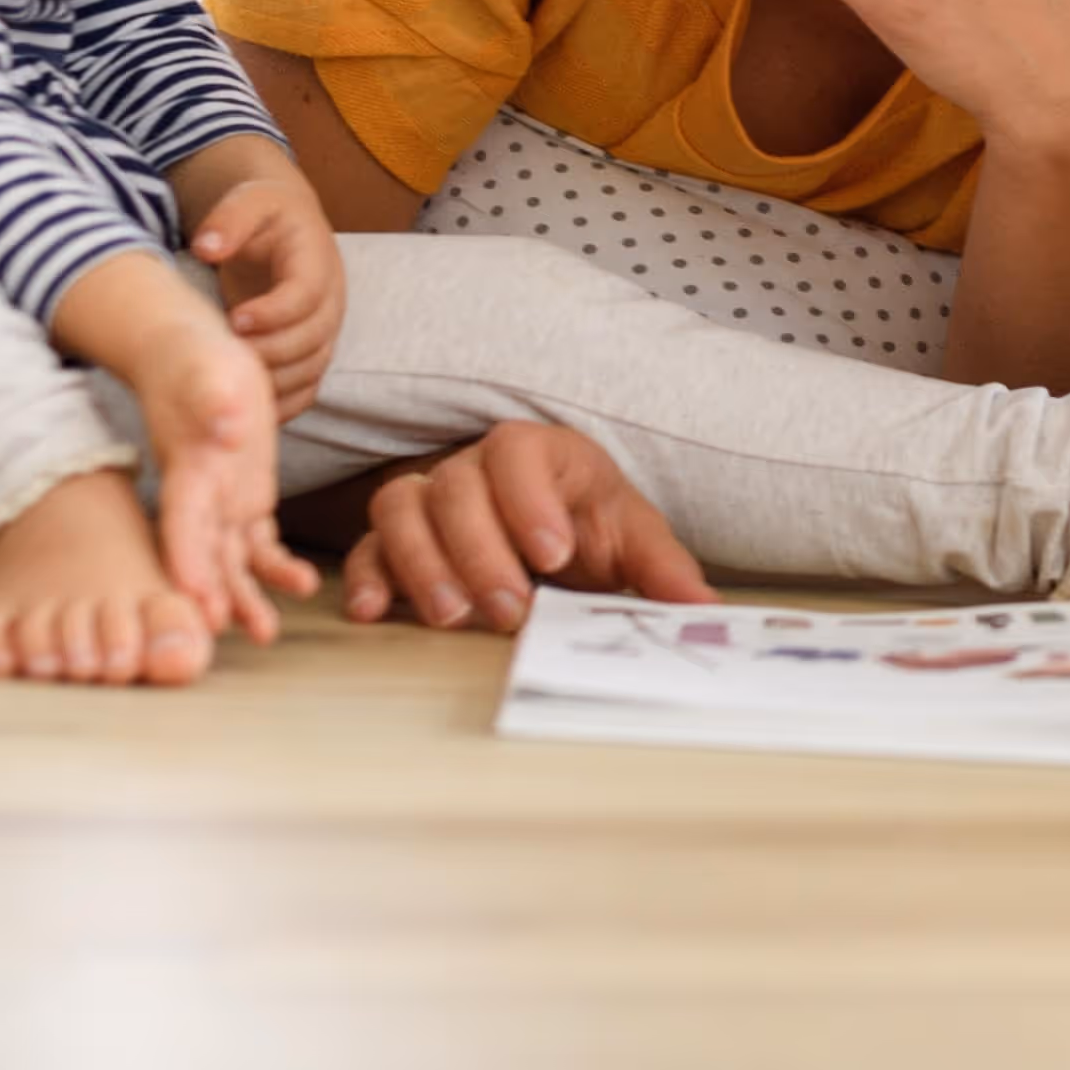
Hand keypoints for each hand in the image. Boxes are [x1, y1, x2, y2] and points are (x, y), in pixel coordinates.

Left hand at [190, 159, 347, 418]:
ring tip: (232, 383)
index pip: (306, 295)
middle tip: (227, 357)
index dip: (274, 313)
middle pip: (313, 340)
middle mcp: (330, 301)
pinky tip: (249, 408)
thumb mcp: (250, 200)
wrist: (286, 227)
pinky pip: (308, 388)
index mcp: (317, 261)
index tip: (235, 319)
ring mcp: (325, 331)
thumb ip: (230, 219)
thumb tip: (207, 247)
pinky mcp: (313, 352)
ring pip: (312, 369)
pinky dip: (284, 404)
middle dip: (270, 353)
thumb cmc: (265, 214)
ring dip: (275, 382)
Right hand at [338, 423, 715, 634]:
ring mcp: (428, 501)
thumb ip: (662, 569)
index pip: (517, 452)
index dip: (528, 499)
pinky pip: (366, 547)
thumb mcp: (630, 540)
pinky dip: (366, 578)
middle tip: (510, 609)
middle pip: (455, 488)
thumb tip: (703, 609)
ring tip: (453, 617)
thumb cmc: (588, 525)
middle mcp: (473, 468)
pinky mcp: (394, 541)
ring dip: (422, 564)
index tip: (554, 553)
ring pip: (400, 510)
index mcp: (537, 453)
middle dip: (481, 551)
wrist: (552, 533)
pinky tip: (372, 613)